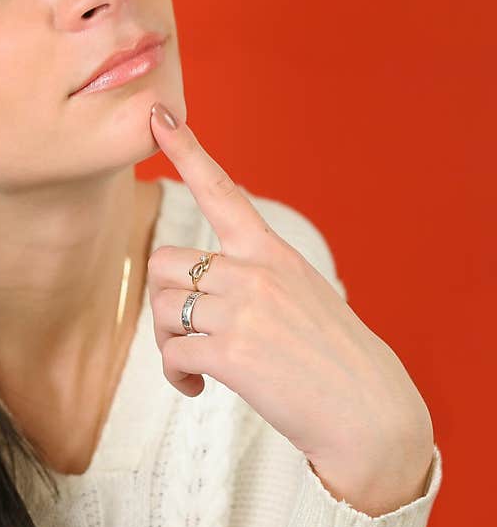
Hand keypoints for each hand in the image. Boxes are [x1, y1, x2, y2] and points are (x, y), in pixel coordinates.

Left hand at [147, 102, 434, 515]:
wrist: (368, 412)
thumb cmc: (332, 355)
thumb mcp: (303, 293)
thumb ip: (255, 277)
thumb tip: (201, 288)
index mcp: (272, 253)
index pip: (222, 191)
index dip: (186, 150)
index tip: (157, 115)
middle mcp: (254, 272)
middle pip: (165, 262)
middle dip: (165, 298)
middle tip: (185, 331)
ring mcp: (242, 310)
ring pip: (162, 307)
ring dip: (167, 340)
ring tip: (194, 364)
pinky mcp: (231, 353)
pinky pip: (172, 352)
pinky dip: (176, 373)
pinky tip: (197, 386)